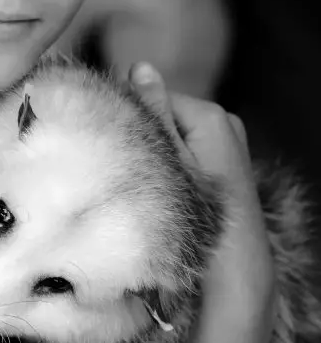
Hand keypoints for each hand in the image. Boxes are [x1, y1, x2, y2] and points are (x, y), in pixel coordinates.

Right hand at [128, 63, 275, 318]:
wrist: (233, 276)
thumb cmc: (196, 219)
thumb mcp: (167, 163)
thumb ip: (154, 114)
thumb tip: (141, 66)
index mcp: (212, 116)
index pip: (152, 97)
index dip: (127, 118)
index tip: (109, 145)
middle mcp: (225, 123)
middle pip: (163, 116)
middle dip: (142, 137)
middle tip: (127, 170)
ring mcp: (227, 144)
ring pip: (172, 136)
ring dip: (153, 154)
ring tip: (144, 185)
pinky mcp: (224, 165)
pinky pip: (185, 152)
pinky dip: (170, 166)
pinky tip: (161, 191)